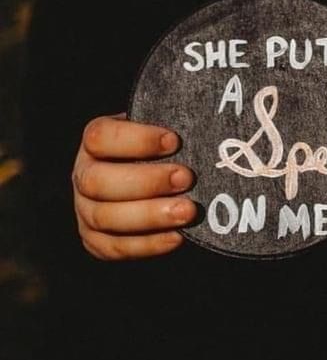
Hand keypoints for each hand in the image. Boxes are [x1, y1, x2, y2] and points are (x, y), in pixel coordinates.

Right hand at [73, 114, 196, 259]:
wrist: (158, 176)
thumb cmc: (167, 146)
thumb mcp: (164, 127)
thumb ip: (174, 119)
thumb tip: (209, 112)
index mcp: (96, 140)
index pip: (101, 137)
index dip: (136, 140)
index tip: (175, 141)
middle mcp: (84, 174)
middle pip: (98, 181)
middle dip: (146, 181)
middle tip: (187, 178)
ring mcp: (85, 209)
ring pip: (104, 217)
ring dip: (150, 216)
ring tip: (189, 211)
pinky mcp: (96, 239)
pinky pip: (114, 247)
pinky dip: (147, 245)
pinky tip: (177, 237)